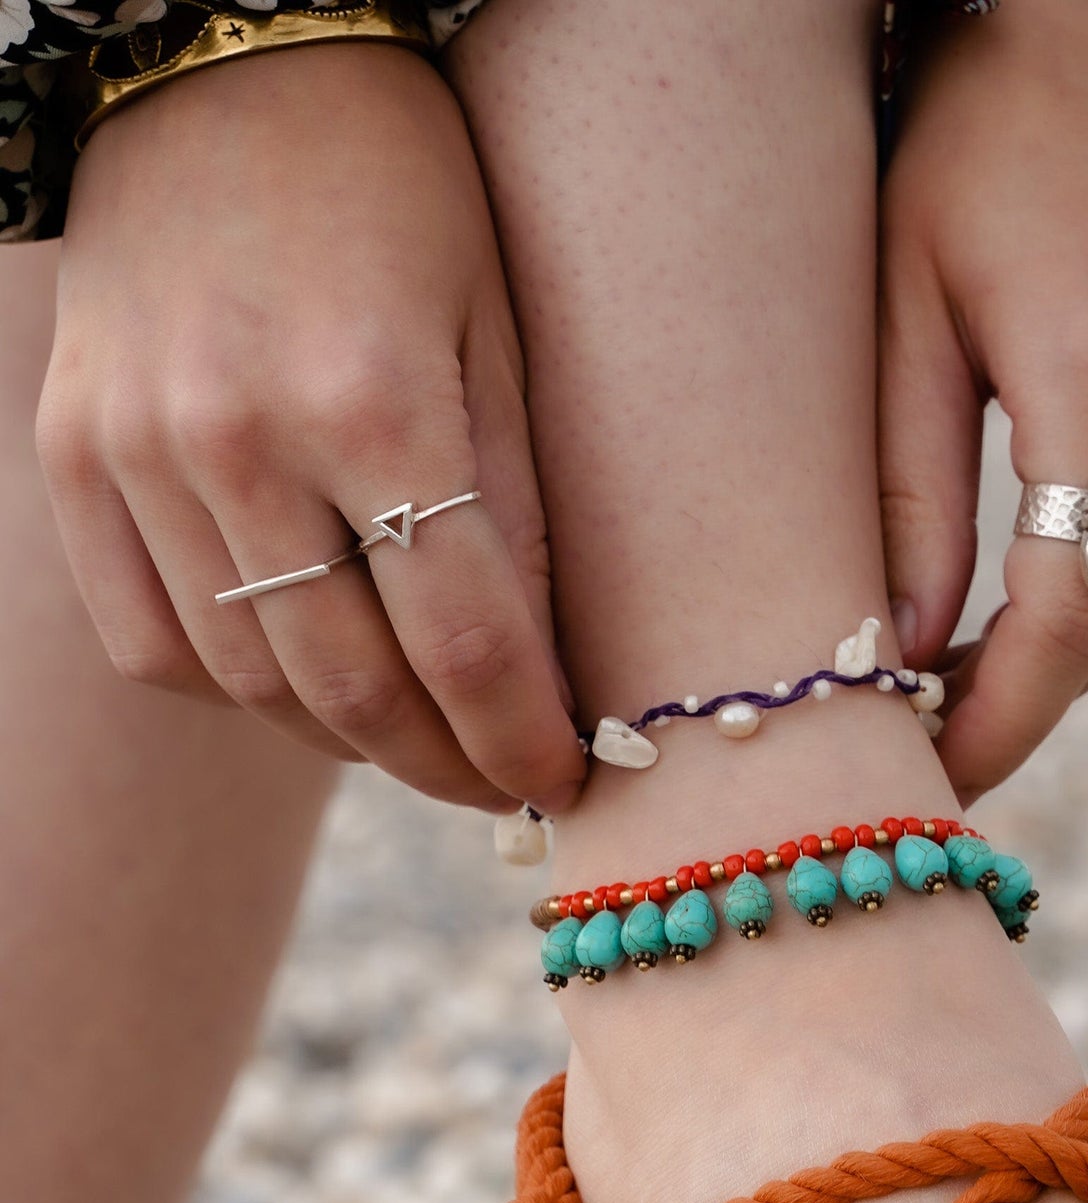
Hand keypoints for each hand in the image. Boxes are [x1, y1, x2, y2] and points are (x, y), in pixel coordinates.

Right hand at [36, 44, 583, 812]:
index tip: (558, 787)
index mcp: (374, 398)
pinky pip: (149, 641)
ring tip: (416, 735)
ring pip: (248, 684)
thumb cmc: (407, 198)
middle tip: (496, 785)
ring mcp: (135, 450)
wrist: (232, 74)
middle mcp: (236, 438)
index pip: (464, 644)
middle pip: (351, 688)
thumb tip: (540, 676)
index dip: (519, 743)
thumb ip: (515, 512)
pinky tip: (302, 674)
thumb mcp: (497, 334)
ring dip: (347, 738)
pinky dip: (236, 689)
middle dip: (442, 766)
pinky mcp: (73, 455)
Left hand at [878, 0, 1087, 805]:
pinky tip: (1058, 586)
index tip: (941, 779)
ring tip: (983, 669)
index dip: (1002, 720)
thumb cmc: (958, 156)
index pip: (1062, 620)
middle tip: (943, 728)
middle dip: (1036, 698)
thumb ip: (909, 494)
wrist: (1084, 26)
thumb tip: (907, 648)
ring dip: (1085, 652)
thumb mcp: (900, 323)